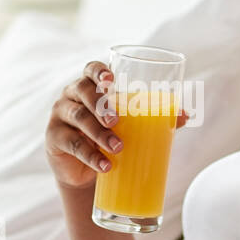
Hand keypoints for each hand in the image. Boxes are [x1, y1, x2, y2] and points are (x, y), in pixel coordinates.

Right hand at [45, 60, 187, 190]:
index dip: (99, 71)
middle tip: (117, 121)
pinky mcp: (54, 138)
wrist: (85, 170)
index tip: (111, 80)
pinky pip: (72, 144)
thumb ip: (155, 117)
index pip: (91, 69)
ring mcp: (61, 116)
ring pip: (78, 117)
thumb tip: (184, 115)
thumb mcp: (129, 126)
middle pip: (83, 91)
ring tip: (118, 148)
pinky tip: (104, 166)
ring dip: (99, 133)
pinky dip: (90, 156)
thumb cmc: (109, 137)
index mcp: (91, 86)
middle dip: (101, 104)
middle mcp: (72, 95)